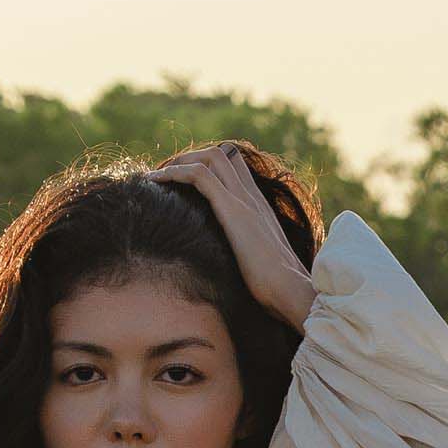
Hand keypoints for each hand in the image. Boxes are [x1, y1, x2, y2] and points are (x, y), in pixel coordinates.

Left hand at [153, 144, 317, 331]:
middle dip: (190, 158)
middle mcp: (253, 196)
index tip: (183, 183)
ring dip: (179, 161)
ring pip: (210, 157)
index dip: (208, 166)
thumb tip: (235, 276)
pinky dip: (174, 173)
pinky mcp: (232, 209)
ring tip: (156, 176)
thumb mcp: (263, 269)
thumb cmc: (280, 292)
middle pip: (221, 155)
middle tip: (164, 176)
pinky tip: (154, 181)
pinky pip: (198, 175)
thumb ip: (251, 260)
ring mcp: (243, 200)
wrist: (292, 292)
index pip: (236, 168)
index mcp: (260, 207)